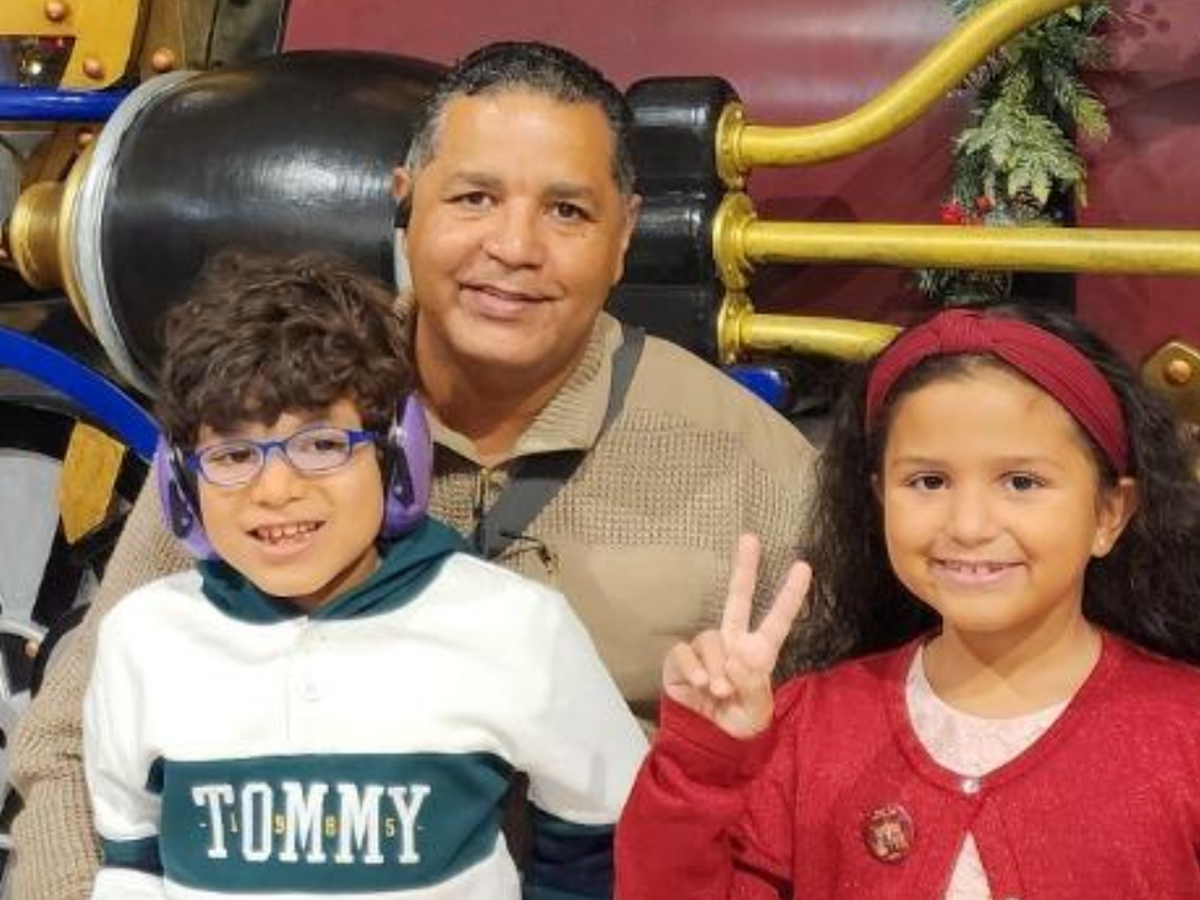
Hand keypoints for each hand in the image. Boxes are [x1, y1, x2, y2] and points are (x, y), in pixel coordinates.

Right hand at [663, 534, 810, 738]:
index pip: (778, 620)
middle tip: (750, 538)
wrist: (706, 737)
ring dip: (715, 668)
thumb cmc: (739, 720)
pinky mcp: (682, 658)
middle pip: (737, 599)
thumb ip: (753, 688)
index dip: (791, 595)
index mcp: (759, 654)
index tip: (804, 567)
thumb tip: (737, 660)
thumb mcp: (757, 714)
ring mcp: (707, 649)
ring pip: (711, 639)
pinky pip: (685, 652)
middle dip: (745, 569)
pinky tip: (699, 684)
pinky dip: (693, 668)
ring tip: (718, 691)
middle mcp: (733, 643)